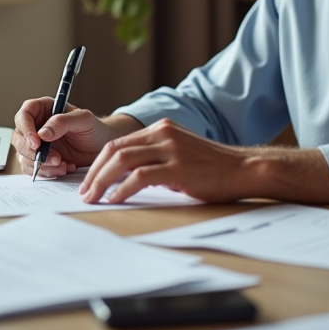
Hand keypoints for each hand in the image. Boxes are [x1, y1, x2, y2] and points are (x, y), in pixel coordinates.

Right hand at [12, 98, 134, 177]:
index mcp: (43, 109)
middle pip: (19, 138)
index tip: (36, 142)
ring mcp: (37, 145)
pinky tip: (64, 168)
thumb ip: (63, 122)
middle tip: (55, 158)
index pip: (24, 115)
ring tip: (63, 164)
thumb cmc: (93, 129)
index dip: (26, 129)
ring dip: (41, 164)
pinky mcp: (40, 160)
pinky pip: (32, 169)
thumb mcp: (83, 120)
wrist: (101, 148)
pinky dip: (47, 172)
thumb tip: (42, 133)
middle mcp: (36, 126)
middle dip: (34, 152)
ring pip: (24, 156)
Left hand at [78, 119, 251, 203]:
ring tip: (92, 198)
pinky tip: (115, 199)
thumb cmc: (214, 168)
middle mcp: (163, 134)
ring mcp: (170, 149)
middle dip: (94, 172)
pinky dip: (122, 189)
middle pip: (115, 149)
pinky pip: (140, 177)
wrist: (244, 169)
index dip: (99, 163)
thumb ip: (157, 158)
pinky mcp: (178, 167)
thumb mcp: (181, 154)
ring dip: (102, 180)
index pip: (119, 143)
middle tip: (84, 192)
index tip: (89, 181)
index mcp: (161, 129)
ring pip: (123, 160)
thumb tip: (129, 177)